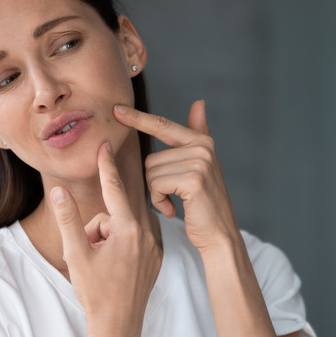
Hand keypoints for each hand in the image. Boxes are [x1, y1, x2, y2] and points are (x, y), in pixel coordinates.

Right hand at [51, 143, 161, 336]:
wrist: (119, 324)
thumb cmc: (95, 292)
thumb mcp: (75, 254)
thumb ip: (68, 219)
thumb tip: (58, 190)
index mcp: (128, 229)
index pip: (114, 188)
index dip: (106, 166)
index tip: (105, 144)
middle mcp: (147, 233)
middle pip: (114, 212)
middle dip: (98, 226)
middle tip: (91, 251)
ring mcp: (155, 244)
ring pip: (124, 225)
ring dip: (110, 236)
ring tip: (103, 263)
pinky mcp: (158, 254)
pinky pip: (137, 236)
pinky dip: (123, 244)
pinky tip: (117, 266)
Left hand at [113, 100, 239, 251]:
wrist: (220, 235)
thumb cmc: (205, 203)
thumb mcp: (202, 165)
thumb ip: (197, 133)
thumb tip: (198, 102)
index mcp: (202, 141)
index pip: (163, 125)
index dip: (138, 118)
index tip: (116, 110)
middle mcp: (203, 147)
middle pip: (151, 158)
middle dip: (155, 182)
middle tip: (175, 197)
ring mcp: (200, 162)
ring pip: (151, 173)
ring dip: (157, 194)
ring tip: (176, 203)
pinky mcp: (193, 179)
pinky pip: (156, 185)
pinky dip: (159, 202)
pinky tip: (173, 210)